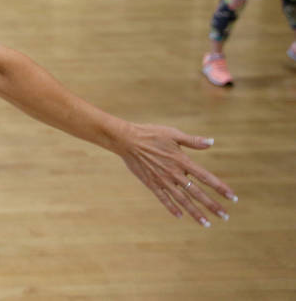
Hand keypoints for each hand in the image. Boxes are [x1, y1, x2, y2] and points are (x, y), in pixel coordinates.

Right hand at [117, 123, 235, 226]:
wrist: (126, 140)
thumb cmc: (150, 134)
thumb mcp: (172, 133)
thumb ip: (192, 141)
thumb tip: (211, 142)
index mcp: (182, 160)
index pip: (205, 177)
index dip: (220, 187)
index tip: (233, 197)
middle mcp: (174, 173)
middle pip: (197, 193)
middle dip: (212, 205)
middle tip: (225, 216)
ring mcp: (162, 180)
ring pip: (182, 200)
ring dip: (196, 212)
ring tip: (207, 223)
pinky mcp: (151, 184)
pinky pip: (163, 199)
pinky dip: (172, 208)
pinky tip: (180, 216)